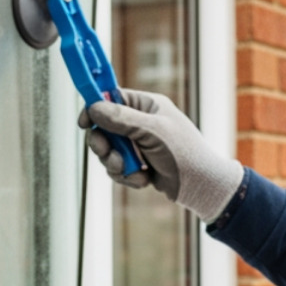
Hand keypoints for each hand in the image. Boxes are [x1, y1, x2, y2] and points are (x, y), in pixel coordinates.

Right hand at [80, 90, 244, 221]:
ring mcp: (138, 144)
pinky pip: (118, 169)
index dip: (95, 109)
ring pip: (108, 152)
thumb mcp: (153, 131)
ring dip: (116, 165)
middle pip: (104, 128)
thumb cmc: (184, 153)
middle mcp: (141, 123)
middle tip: (107, 154)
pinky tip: (144, 179)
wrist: (201, 186)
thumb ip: (122, 119)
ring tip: (132, 171)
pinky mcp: (138, 164)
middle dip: (104, 145)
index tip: (84, 123)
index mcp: (147, 106)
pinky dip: (127, 177)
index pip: (111, 98)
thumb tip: (94, 107)